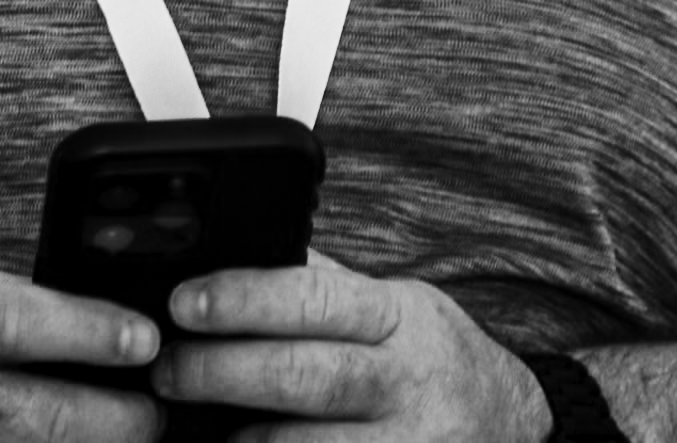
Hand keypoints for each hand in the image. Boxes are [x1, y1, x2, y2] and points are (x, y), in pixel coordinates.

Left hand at [152, 257, 548, 441]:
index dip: (245, 299)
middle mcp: (404, 380)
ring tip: (194, 427)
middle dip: (223, 373)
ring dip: (245, 439)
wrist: (510, 425)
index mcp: (395, 317)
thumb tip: (234, 253)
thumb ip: (320, 286)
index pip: (314, 297)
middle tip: (166, 371)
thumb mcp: (391, 305)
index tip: (185, 302)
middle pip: (305, 377)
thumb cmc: (429, 357)